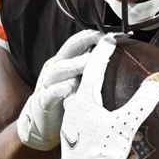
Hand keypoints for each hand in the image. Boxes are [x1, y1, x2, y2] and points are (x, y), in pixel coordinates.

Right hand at [17, 29, 104, 149]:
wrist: (41, 125)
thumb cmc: (65, 101)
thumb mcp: (80, 83)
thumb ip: (91, 71)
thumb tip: (117, 61)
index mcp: (64, 62)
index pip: (78, 43)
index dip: (93, 36)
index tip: (112, 33)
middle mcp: (55, 69)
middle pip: (68, 50)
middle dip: (84, 41)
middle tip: (102, 38)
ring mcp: (47, 85)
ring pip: (59, 70)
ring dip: (74, 65)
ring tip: (89, 61)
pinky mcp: (43, 102)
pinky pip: (49, 94)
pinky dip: (57, 90)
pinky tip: (67, 88)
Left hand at [60, 34, 158, 158]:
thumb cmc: (105, 152)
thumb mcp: (126, 125)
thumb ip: (141, 102)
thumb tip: (155, 83)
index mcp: (83, 100)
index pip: (94, 67)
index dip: (104, 51)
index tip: (111, 38)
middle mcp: (73, 107)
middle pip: (83, 77)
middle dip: (94, 63)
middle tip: (104, 52)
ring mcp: (71, 121)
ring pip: (79, 93)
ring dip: (89, 82)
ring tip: (100, 76)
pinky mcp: (73, 134)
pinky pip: (80, 107)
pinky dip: (89, 99)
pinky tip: (96, 106)